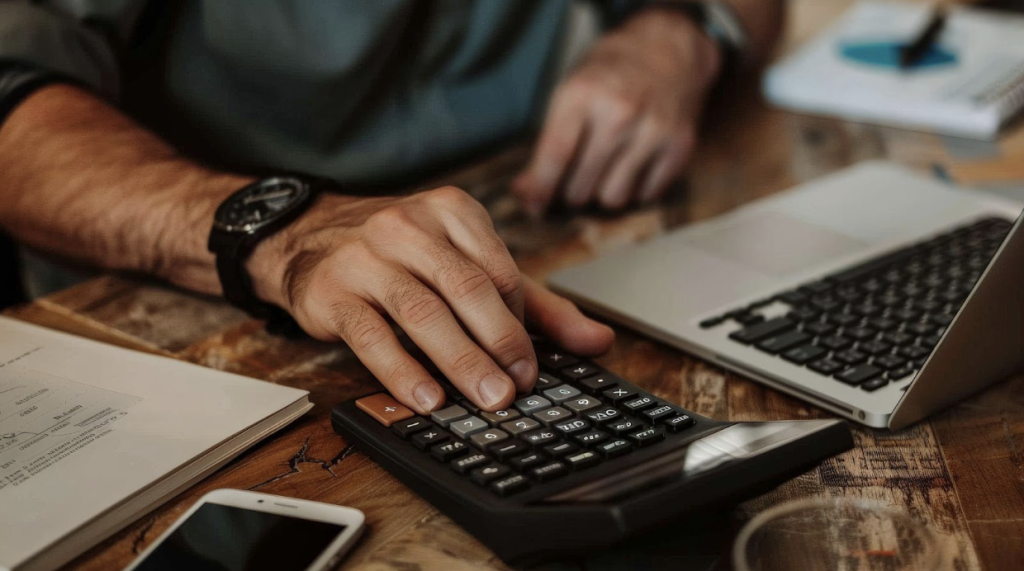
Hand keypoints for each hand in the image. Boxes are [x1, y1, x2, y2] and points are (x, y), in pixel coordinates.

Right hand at [246, 187, 613, 413]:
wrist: (310, 237)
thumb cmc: (402, 254)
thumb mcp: (467, 264)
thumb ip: (534, 302)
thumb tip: (597, 340)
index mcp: (451, 211)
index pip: (498, 270)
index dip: (519, 322)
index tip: (532, 366)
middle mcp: (408, 225)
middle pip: (466, 288)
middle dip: (500, 342)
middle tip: (519, 388)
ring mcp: (367, 256)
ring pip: (422, 311)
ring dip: (460, 360)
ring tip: (487, 397)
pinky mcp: (332, 291)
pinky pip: (371, 335)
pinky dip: (402, 370)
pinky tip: (427, 398)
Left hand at [512, 8, 720, 213]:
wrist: (667, 47)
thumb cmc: (609, 74)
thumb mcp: (571, 91)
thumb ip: (548, 142)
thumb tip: (525, 193)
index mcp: (583, 93)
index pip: (556, 155)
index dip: (540, 188)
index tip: (533, 206)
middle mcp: (619, 112)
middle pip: (581, 186)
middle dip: (571, 191)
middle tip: (574, 177)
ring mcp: (653, 130)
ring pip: (612, 198)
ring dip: (603, 193)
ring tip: (604, 171)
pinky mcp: (679, 145)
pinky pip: (645, 195)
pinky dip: (635, 189)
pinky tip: (632, 165)